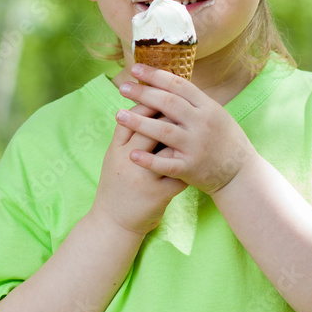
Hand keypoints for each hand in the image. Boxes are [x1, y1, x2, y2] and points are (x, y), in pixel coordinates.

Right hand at [91, 98, 186, 236]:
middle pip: (150, 129)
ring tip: (194, 125)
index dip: (148, 102)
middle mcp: (128, 162)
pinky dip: (188, 163)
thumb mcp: (113, 157)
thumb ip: (126, 133)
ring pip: (167, 151)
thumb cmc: (115, 184)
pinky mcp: (157, 196)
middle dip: (168, 114)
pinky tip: (199, 154)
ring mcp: (143, 179)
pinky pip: (178, 175)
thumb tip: (143, 104)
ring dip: (182, 136)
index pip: (133, 117)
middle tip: (183, 101)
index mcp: (116, 150)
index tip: (163, 89)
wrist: (112, 222)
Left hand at [114, 63, 257, 195]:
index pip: (178, 85)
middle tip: (122, 87)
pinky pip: (166, 164)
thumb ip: (192, 100)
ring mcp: (196, 146)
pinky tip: (132, 154)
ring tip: (119, 115)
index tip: (135, 69)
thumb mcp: (214, 113)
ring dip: (139, 122)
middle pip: (168, 104)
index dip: (155, 75)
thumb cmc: (223, 140)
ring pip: (163, 131)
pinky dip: (148, 160)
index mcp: (208, 107)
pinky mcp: (191, 168)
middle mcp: (202, 124)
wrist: (241, 174)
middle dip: (143, 94)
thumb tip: (166, 79)